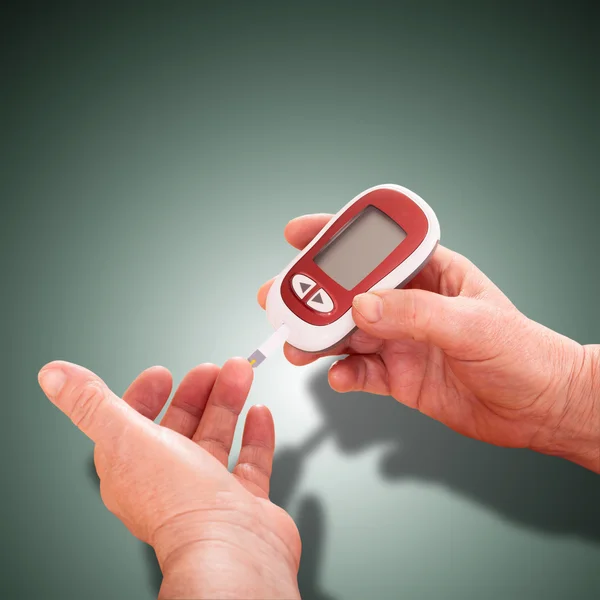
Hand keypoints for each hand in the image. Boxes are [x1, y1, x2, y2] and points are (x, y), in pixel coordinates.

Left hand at [38, 358, 300, 599]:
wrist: (231, 548)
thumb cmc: (178, 503)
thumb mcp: (126, 437)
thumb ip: (91, 404)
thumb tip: (53, 375)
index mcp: (133, 470)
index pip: (133, 426)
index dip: (146, 397)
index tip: (163, 374)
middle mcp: (169, 482)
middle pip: (182, 427)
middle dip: (197, 392)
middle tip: (215, 368)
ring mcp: (208, 493)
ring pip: (217, 438)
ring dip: (228, 403)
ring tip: (241, 374)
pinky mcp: (243, 503)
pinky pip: (250, 463)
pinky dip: (255, 436)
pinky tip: (259, 414)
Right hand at [258, 214, 598, 472]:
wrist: (538, 409)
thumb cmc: (523, 353)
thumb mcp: (471, 324)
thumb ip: (415, 313)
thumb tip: (362, 306)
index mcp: (430, 274)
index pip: (377, 247)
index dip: (336, 235)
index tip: (298, 233)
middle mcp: (409, 304)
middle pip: (349, 291)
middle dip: (312, 293)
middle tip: (279, 297)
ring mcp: (400, 340)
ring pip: (346, 332)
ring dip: (318, 337)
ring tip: (298, 344)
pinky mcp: (397, 376)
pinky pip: (359, 371)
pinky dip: (342, 374)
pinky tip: (338, 377)